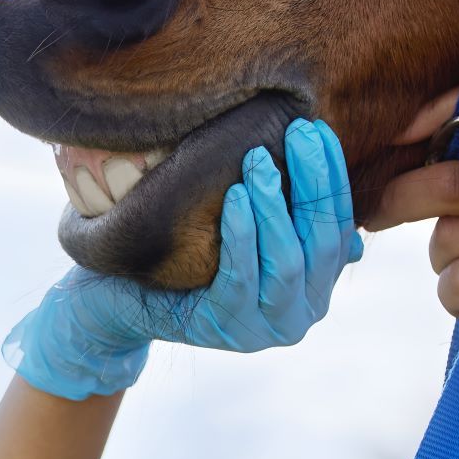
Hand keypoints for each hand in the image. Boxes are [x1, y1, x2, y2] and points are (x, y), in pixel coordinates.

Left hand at [4, 119, 364, 399]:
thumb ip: (281, 197)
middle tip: (296, 132)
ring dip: (273, 206)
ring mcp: (266, 329)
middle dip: (311, 182)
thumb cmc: (188, 249)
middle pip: (322, 242)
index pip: (338, 225)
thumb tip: (318, 141)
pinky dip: (241, 235)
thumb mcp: (243, 221)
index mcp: (316, 283)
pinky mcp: (225, 330)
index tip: (317, 128)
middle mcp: (301, 312)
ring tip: (256, 159)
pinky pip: (240, 279)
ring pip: (287, 263)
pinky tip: (234, 197)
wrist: (120, 297)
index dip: (332, 176)